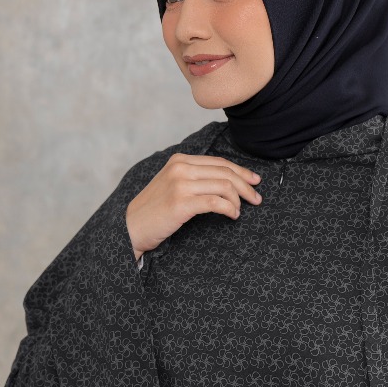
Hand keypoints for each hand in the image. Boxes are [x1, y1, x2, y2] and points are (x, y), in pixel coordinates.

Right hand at [125, 154, 261, 259]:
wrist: (130, 227)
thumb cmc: (154, 210)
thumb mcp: (172, 185)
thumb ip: (194, 178)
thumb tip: (226, 181)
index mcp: (180, 160)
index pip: (219, 162)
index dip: (241, 171)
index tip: (255, 181)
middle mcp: (181, 167)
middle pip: (225, 172)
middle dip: (246, 186)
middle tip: (257, 199)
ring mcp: (180, 184)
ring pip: (224, 186)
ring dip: (238, 200)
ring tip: (239, 211)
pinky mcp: (181, 202)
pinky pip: (216, 202)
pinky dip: (229, 209)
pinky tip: (232, 216)